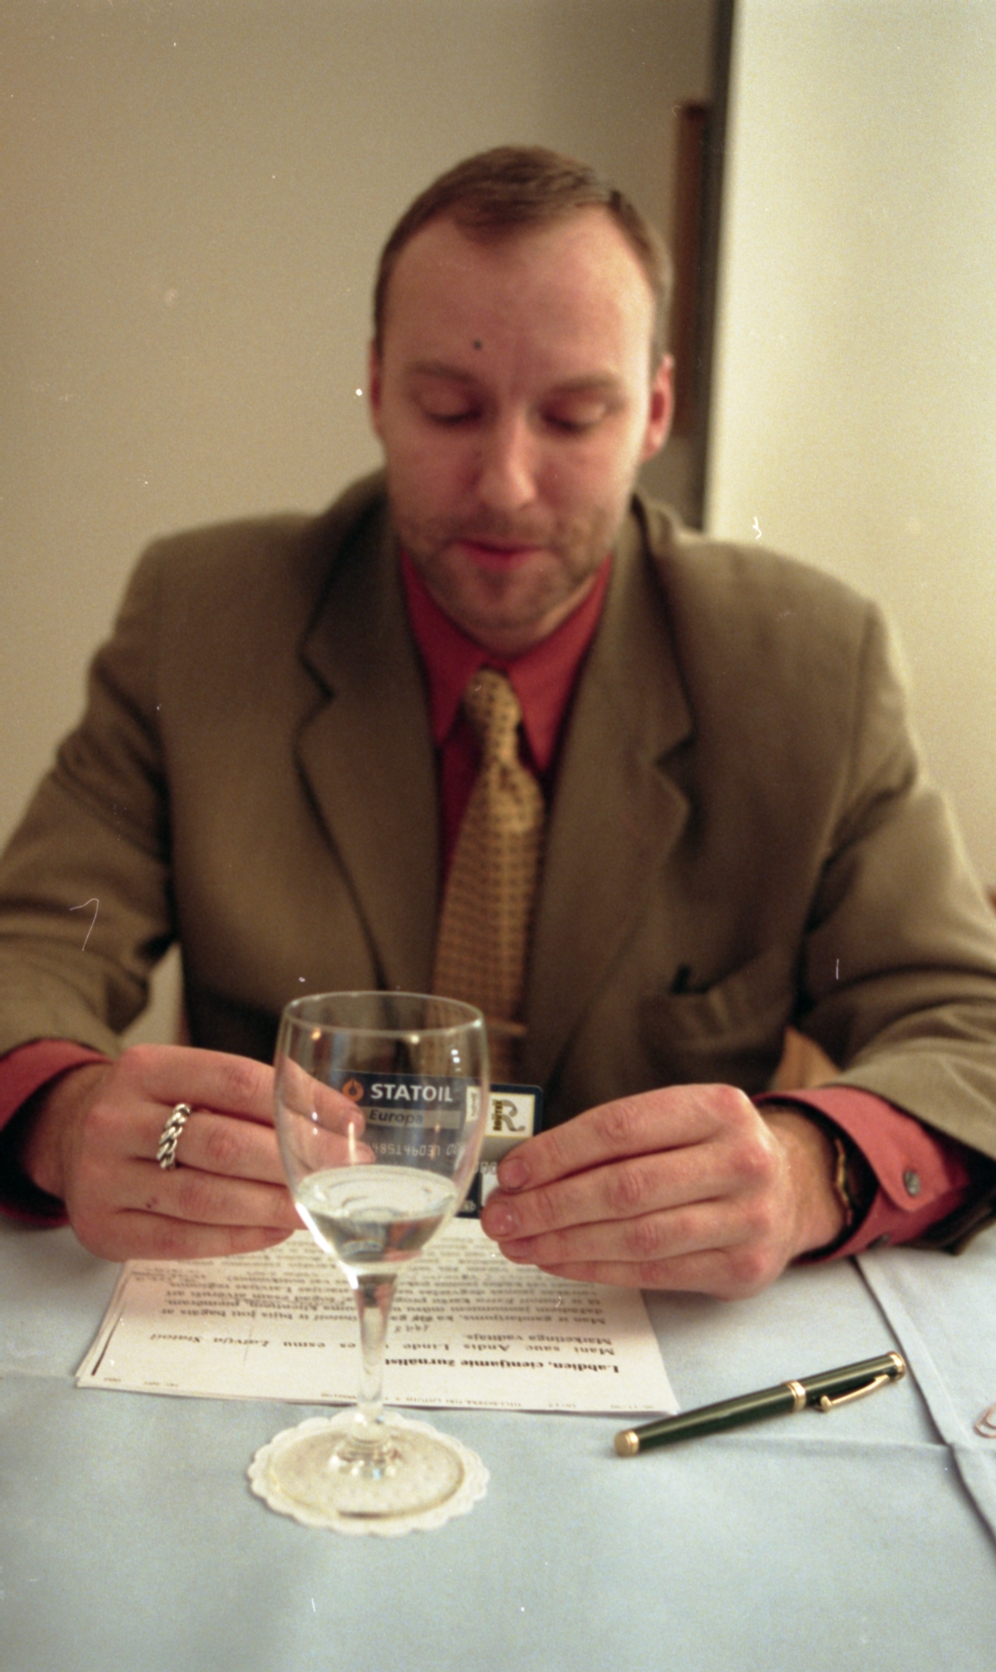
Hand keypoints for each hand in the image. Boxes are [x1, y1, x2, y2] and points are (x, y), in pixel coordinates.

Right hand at [19, 1043, 361, 1262]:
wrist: (69, 1137)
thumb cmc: (154, 1108)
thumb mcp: (190, 1078)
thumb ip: (257, 1090)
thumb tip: (341, 1117)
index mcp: (145, 1068)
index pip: (235, 1081)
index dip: (298, 1104)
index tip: (348, 1128)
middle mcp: (116, 1119)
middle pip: (223, 1144)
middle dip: (294, 1162)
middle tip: (344, 1175)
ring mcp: (103, 1177)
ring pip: (206, 1198)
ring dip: (273, 1206)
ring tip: (317, 1206)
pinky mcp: (103, 1228)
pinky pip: (183, 1240)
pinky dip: (239, 1237)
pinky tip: (276, 1231)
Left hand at [479, 1085, 845, 1297]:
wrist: (793, 1189)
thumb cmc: (711, 1151)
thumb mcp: (677, 1122)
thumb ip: (612, 1140)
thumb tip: (522, 1171)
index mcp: (718, 1107)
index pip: (621, 1128)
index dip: (558, 1152)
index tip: (511, 1172)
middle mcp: (741, 1159)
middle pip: (626, 1188)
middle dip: (550, 1205)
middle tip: (499, 1216)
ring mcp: (750, 1218)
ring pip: (637, 1237)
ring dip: (565, 1243)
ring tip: (517, 1242)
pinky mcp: (744, 1269)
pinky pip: (654, 1272)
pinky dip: (596, 1268)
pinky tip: (557, 1260)